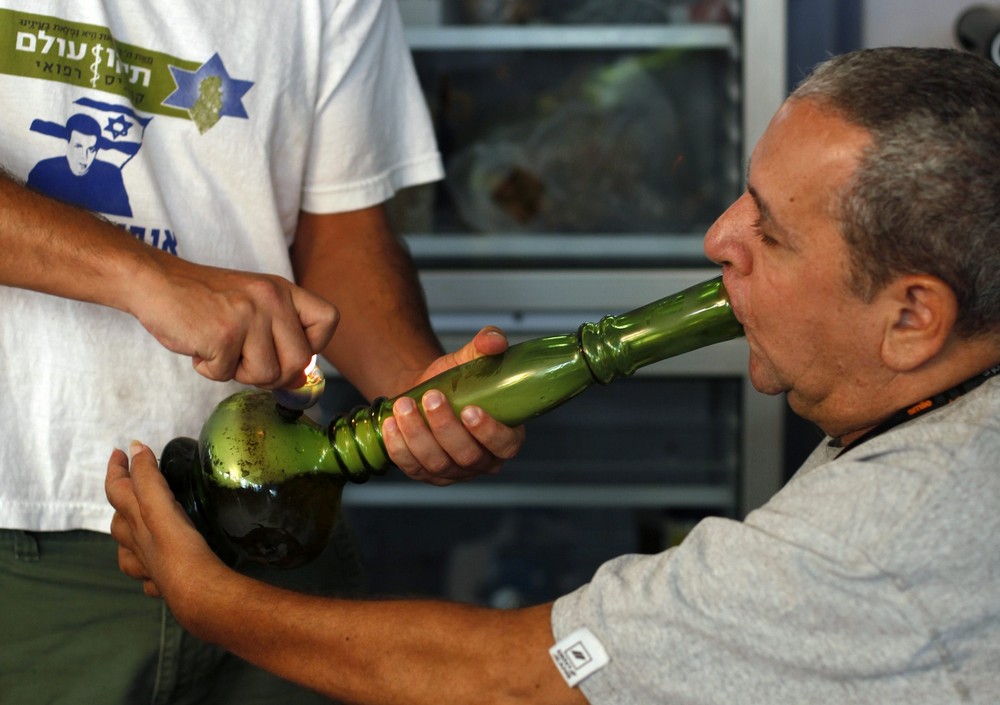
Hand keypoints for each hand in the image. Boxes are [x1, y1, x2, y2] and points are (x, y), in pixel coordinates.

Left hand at [106, 441, 221, 601]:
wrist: (197, 594)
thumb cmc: (178, 549)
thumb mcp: (160, 507)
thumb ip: (148, 478)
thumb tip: (136, 447)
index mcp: (137, 523)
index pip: (118, 490)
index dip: (118, 469)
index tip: (123, 451)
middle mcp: (138, 546)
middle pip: (120, 522)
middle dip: (123, 503)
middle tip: (134, 488)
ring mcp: (150, 568)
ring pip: (130, 553)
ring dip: (131, 539)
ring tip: (141, 529)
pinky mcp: (166, 586)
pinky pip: (151, 578)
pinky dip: (150, 571)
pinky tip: (158, 570)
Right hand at [133, 256, 338, 387]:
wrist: (156, 282)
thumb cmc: (204, 301)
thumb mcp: (253, 304)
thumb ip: (280, 335)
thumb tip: (300, 381)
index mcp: (283, 290)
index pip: (329, 320)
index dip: (314, 345)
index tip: (286, 349)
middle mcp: (272, 298)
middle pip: (299, 362)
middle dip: (272, 374)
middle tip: (243, 359)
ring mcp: (249, 315)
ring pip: (267, 375)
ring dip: (238, 372)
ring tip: (219, 347)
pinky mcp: (224, 334)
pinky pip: (227, 375)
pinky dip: (209, 370)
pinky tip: (200, 346)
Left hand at [381, 327, 525, 484]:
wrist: (424, 394)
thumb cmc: (454, 382)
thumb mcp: (470, 360)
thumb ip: (485, 345)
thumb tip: (493, 340)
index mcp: (506, 437)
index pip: (505, 445)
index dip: (489, 432)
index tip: (469, 410)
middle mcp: (482, 461)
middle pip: (467, 456)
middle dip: (445, 427)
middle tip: (430, 396)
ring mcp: (453, 472)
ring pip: (437, 462)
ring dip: (417, 434)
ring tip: (403, 405)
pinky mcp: (425, 474)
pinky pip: (411, 467)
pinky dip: (398, 446)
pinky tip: (390, 424)